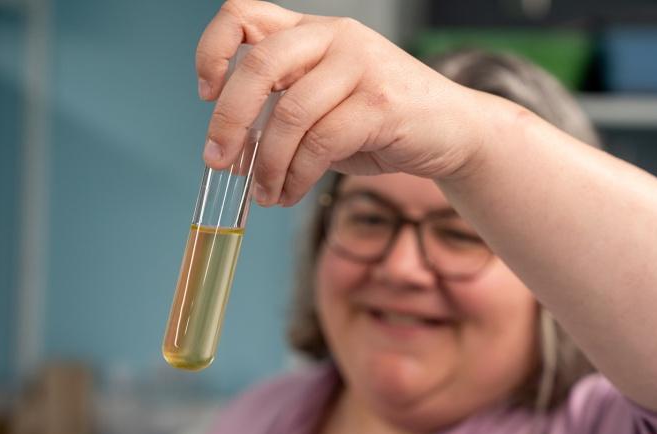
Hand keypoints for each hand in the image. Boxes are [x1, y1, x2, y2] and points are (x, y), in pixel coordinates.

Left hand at [197, 0, 486, 205]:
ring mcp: (360, 66)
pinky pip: (321, 143)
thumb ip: (280, 112)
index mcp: (311, 32)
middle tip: (217, 161)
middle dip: (229, 120)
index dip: (213, 52)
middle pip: (259, 65)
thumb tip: (230, 149)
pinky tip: (290, 193)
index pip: (243, 15)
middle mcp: (334, 38)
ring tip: (264, 194)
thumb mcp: (322, 106)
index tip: (206, 93)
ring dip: (266, 164)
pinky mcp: (382, 103)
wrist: (451, 131)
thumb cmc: (378, 122)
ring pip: (290, 114)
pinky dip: (296, 176)